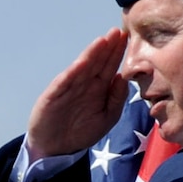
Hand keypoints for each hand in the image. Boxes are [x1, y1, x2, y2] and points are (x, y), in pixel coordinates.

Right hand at [25, 28, 130, 158]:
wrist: (56, 150)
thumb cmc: (81, 133)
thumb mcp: (106, 118)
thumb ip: (116, 99)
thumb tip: (122, 77)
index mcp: (98, 88)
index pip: (109, 66)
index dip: (117, 53)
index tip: (128, 38)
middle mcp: (84, 84)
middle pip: (97, 62)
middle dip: (108, 47)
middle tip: (119, 31)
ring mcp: (68, 88)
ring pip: (83, 67)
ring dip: (92, 53)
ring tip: (103, 40)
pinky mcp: (54, 95)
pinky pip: (66, 81)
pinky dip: (74, 71)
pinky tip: (83, 61)